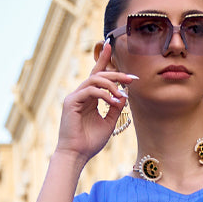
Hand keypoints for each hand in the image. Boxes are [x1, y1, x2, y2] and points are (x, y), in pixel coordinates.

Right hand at [56, 41, 137, 163]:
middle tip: (131, 79)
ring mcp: (75, 97)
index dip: (104, 59)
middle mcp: (81, 94)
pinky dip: (104, 94)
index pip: (97, 74)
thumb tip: (124, 95)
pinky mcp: (71, 102)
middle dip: (116, 74)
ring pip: (94, 80)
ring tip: (122, 96)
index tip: (111, 46)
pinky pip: (90, 91)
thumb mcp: (108, 123)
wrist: (77, 155)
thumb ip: (115, 108)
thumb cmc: (90, 142)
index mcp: (89, 98)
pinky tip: (113, 102)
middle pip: (98, 75)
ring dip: (111, 85)